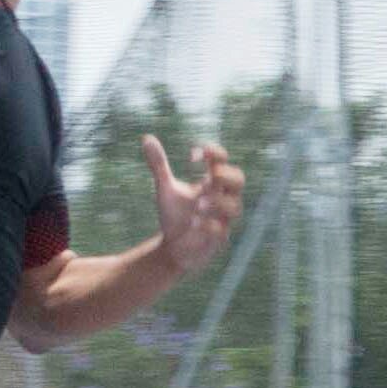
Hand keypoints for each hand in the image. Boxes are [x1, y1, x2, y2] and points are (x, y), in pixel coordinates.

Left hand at [144, 134, 243, 273]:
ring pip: (235, 206)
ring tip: (198, 204)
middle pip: (239, 180)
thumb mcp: (165, 188)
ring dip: (218, 202)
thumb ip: (159, 165)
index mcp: (211, 184)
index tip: (192, 155)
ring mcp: (221, 219)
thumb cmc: (175, 215)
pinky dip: (209, 225)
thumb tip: (147, 139)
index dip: (213, 153)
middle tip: (210, 175)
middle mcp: (221, 199)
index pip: (222, 161)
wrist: (173, 248)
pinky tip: (194, 223)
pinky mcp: (216, 240)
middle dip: (226, 175)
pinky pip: (221, 231)